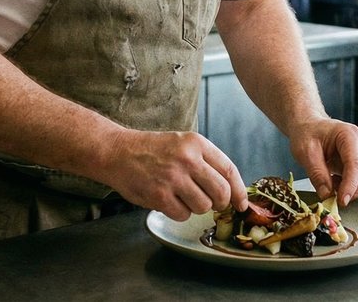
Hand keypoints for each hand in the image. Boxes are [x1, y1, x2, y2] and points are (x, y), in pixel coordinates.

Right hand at [102, 130, 246, 220]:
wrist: (116, 152)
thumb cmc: (152, 150)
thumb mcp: (182, 144)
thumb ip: (205, 162)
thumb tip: (231, 190)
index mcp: (196, 143)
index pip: (229, 170)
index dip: (238, 191)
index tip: (241, 203)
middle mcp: (187, 158)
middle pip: (221, 192)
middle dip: (220, 203)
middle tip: (212, 204)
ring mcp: (173, 177)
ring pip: (203, 206)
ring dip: (195, 207)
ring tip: (181, 196)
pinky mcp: (159, 195)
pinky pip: (183, 214)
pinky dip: (178, 212)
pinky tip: (167, 200)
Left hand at [287, 118, 357, 206]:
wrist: (309, 127)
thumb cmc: (307, 134)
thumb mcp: (304, 152)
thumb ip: (316, 173)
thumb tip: (327, 194)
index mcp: (348, 135)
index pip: (356, 164)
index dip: (351, 185)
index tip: (342, 200)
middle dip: (356, 190)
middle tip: (338, 199)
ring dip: (357, 189)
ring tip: (334, 185)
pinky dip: (356, 187)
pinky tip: (339, 182)